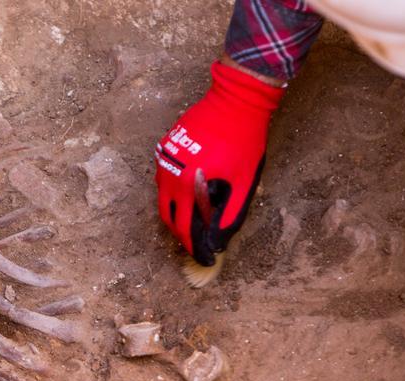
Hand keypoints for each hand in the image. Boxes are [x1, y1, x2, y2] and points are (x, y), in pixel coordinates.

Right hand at [154, 60, 284, 265]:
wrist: (234, 100)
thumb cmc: (243, 140)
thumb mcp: (243, 181)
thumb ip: (231, 211)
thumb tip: (221, 237)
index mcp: (187, 184)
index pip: (183, 226)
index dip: (192, 245)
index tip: (201, 257)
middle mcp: (169, 172)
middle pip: (165, 213)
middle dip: (178, 231)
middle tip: (192, 241)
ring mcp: (164, 157)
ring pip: (161, 194)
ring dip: (174, 209)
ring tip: (191, 218)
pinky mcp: (165, 145)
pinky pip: (163, 175)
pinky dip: (173, 189)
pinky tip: (188, 191)